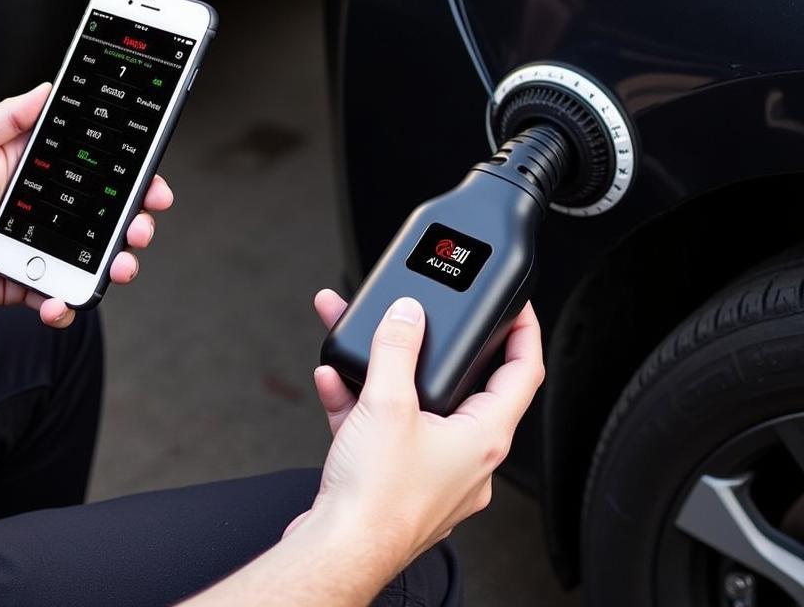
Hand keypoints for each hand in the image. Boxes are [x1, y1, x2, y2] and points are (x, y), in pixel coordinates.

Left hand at [0, 83, 173, 327]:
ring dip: (116, 265)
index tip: (153, 182)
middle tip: (141, 227)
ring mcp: (41, 248)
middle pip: (108, 218)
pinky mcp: (25, 284)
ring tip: (119, 267)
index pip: (98, 173)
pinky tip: (62, 301)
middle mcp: (49, 211)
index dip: (132, 177)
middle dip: (136, 223)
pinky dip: (67, 305)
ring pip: (94, 259)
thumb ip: (7, 115)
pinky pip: (58, 297)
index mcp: (40, 174)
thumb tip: (47, 89)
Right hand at [288, 292, 544, 573]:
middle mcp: (467, 458)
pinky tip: (334, 382)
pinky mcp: (397, 482)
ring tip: (359, 344)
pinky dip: (361, 403)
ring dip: (383, 372)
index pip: (524, 372)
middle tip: (428, 318)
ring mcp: (433, 472)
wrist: (338, 552)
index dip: (524, 332)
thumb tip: (407, 315)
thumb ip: (397, 350)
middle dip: (431, 346)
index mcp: (484, 438)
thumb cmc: (377, 501)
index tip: (517, 308)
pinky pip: (384, 429)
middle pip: (464, 385)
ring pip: (415, 406)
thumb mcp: (388, 405)